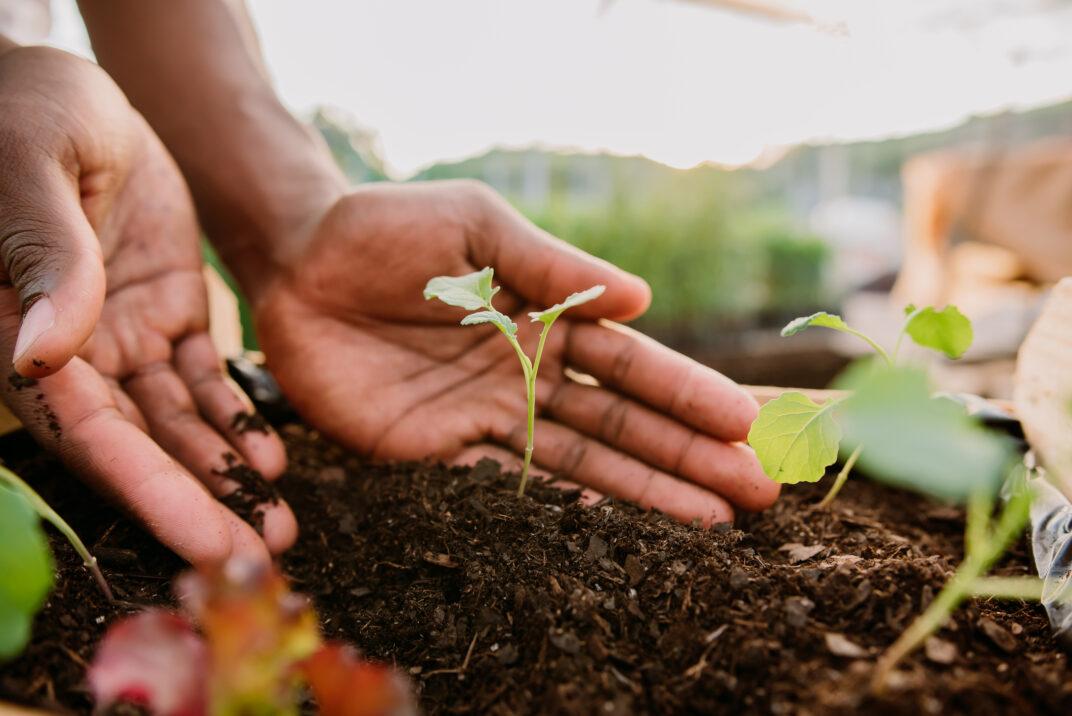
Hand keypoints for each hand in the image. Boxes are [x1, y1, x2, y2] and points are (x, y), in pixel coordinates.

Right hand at [0, 46, 295, 564]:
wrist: (73, 91)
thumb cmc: (27, 114)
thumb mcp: (32, 174)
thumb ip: (45, 260)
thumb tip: (43, 356)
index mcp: (18, 331)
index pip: (84, 433)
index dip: (144, 492)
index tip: (202, 543)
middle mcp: (72, 352)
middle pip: (137, 446)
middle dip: (197, 504)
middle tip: (258, 556)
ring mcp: (125, 336)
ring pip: (178, 423)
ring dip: (226, 475)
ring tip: (281, 522)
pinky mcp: (169, 313)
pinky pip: (206, 378)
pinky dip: (237, 417)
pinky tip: (271, 458)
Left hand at [253, 180, 777, 523]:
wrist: (293, 264)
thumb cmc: (386, 228)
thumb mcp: (477, 223)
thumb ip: (552, 264)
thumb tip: (645, 301)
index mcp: (545, 314)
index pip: (629, 362)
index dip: (686, 393)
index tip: (744, 423)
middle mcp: (527, 373)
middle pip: (621, 422)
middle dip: (688, 456)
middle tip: (756, 492)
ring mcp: (485, 418)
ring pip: (580, 462)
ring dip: (646, 494)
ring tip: (712, 524)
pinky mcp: (436, 451)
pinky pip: (506, 485)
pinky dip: (562, 510)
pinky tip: (618, 535)